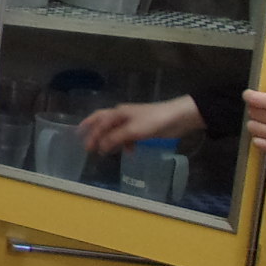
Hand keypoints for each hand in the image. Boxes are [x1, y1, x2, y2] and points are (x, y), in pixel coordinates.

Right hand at [79, 96, 205, 153]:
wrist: (178, 117)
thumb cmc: (153, 121)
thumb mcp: (132, 131)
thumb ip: (115, 138)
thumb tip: (100, 147)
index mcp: (117, 113)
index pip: (99, 123)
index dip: (91, 134)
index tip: (86, 147)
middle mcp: (122, 115)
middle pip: (103, 123)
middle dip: (94, 133)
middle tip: (87, 145)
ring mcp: (132, 121)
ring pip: (115, 131)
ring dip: (110, 141)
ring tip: (105, 152)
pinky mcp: (142, 128)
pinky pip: (128, 136)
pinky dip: (126, 144)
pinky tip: (129, 152)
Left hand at [243, 59, 265, 162]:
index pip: (255, 99)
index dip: (248, 95)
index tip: (250, 94)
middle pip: (252, 112)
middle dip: (255, 107)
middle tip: (263, 106)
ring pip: (252, 128)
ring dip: (256, 122)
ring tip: (265, 119)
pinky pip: (259, 144)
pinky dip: (259, 139)